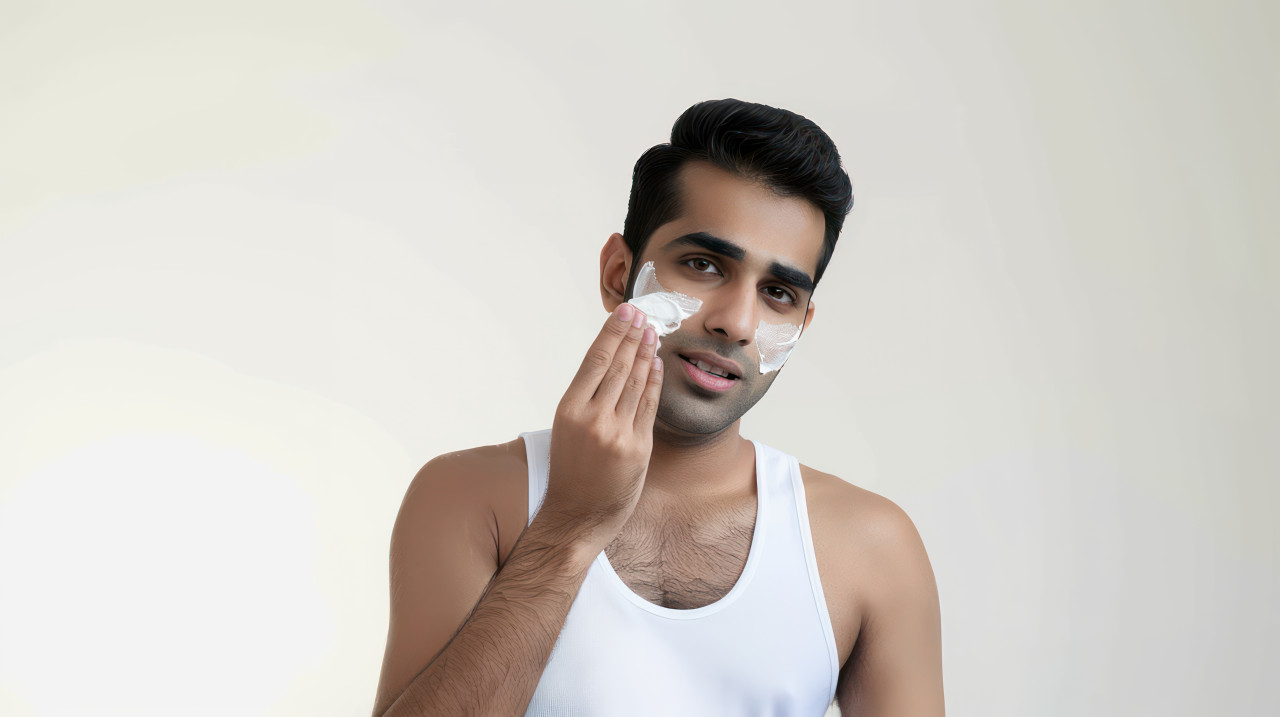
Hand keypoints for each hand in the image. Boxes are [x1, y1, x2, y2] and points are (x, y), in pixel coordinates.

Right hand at [538, 303, 663, 552]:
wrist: (576, 517)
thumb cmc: (570, 474)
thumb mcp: (568, 430)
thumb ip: (586, 400)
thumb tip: (610, 364)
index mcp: (569, 410)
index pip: (596, 359)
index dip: (614, 332)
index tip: (625, 312)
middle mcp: (592, 418)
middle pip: (618, 365)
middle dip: (633, 335)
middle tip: (644, 314)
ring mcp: (617, 433)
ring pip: (636, 382)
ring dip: (646, 353)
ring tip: (653, 332)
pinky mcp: (637, 448)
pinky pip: (649, 406)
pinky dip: (654, 382)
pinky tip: (657, 364)